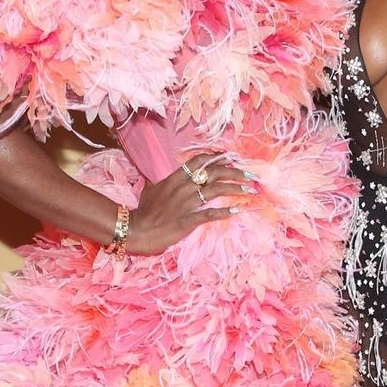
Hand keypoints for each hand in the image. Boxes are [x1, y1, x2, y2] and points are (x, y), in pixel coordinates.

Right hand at [127, 155, 256, 255]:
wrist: (136, 230)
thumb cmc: (143, 211)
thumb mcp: (150, 190)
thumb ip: (160, 182)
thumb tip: (160, 178)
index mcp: (175, 178)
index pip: (199, 161)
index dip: (217, 157)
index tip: (231, 157)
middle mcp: (183, 187)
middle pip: (214, 173)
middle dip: (235, 172)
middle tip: (249, 175)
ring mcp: (186, 203)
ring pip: (216, 190)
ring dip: (235, 188)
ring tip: (249, 190)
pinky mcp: (188, 220)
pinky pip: (210, 213)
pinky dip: (225, 211)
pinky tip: (238, 210)